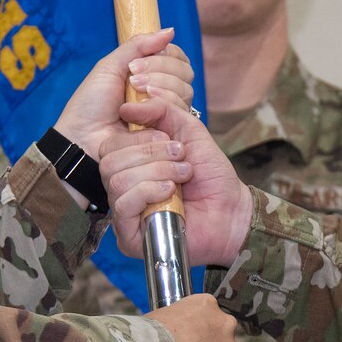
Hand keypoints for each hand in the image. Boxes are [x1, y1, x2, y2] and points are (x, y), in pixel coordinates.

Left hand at [51, 29, 192, 160]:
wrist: (83, 136)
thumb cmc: (91, 104)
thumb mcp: (111, 66)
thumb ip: (139, 46)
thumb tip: (170, 30)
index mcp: (151, 74)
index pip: (177, 57)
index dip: (165, 55)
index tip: (135, 64)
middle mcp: (163, 92)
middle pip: (185, 72)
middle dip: (160, 70)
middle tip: (132, 80)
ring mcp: (168, 113)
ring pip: (186, 90)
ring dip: (160, 87)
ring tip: (133, 96)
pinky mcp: (169, 132)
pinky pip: (182, 111)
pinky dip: (163, 104)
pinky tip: (142, 111)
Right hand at [102, 99, 252, 265]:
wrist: (232, 210)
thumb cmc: (210, 175)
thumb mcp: (188, 131)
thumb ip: (162, 110)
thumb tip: (128, 105)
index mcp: (131, 163)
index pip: (110, 144)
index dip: (138, 137)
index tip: (171, 141)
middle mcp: (122, 187)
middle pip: (109, 161)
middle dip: (150, 154)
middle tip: (181, 158)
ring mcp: (124, 212)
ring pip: (117, 181)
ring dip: (156, 171)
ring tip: (183, 175)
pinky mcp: (129, 236)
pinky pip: (122, 205)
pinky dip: (149, 191)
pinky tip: (171, 192)